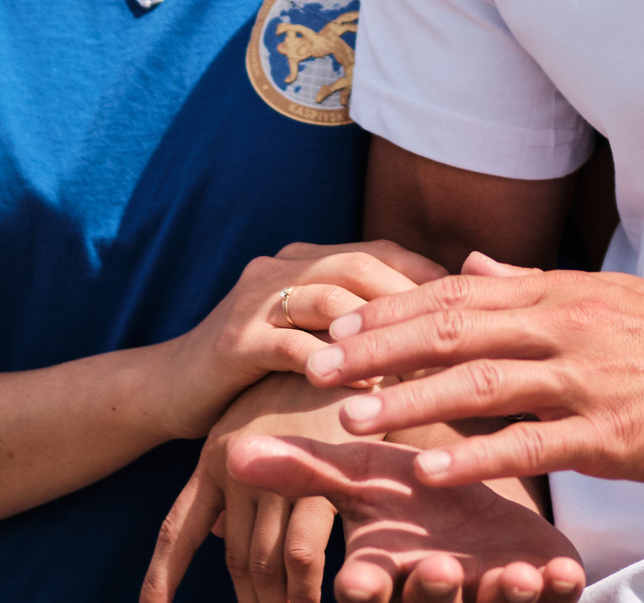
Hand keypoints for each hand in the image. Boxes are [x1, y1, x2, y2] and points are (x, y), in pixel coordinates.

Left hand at [143, 374, 351, 602]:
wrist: (347, 342)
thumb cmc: (305, 389)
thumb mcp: (256, 428)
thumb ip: (236, 486)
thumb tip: (216, 538)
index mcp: (213, 457)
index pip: (177, 531)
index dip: (162, 577)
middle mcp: (235, 467)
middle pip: (234, 559)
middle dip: (247, 602)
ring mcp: (275, 472)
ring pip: (266, 563)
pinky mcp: (318, 476)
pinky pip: (303, 553)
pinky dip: (306, 588)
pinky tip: (315, 601)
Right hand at [161, 242, 449, 441]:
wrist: (167, 390)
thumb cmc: (257, 374)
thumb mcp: (311, 341)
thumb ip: (360, 329)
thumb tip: (441, 341)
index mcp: (308, 261)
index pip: (382, 252)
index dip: (429, 277)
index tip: (475, 309)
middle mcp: (284, 268)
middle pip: (362, 264)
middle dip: (413, 298)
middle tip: (459, 336)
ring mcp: (255, 300)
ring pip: (329, 298)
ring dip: (377, 330)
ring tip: (421, 363)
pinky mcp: (233, 341)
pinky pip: (288, 344)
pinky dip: (328, 364)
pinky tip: (362, 392)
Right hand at [227, 435, 583, 602]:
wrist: (487, 507)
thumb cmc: (416, 494)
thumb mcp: (365, 479)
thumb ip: (308, 471)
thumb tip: (233, 451)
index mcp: (386, 571)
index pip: (364, 590)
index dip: (362, 587)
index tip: (356, 576)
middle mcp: (433, 593)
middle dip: (430, 594)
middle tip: (437, 567)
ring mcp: (487, 600)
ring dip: (497, 598)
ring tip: (511, 574)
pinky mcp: (542, 595)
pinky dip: (556, 592)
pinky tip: (561, 570)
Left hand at [307, 253, 643, 489]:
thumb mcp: (611, 296)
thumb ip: (533, 283)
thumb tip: (469, 265)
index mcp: (560, 295)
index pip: (457, 296)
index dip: (392, 312)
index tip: (336, 328)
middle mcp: (565, 326)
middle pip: (453, 331)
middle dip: (380, 351)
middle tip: (317, 370)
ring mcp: (587, 379)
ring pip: (479, 386)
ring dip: (410, 402)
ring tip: (352, 421)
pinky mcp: (611, 433)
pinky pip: (530, 443)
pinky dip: (475, 457)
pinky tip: (428, 471)